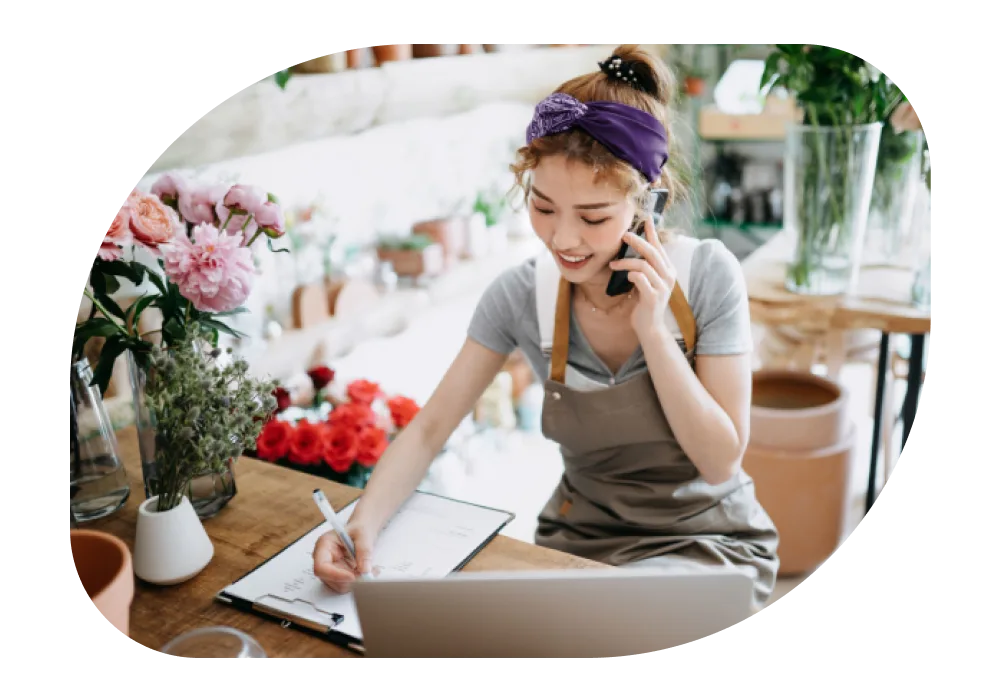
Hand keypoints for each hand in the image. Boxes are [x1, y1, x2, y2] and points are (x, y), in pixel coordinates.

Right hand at [312, 519, 375, 593]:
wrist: (361, 532)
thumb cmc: (358, 529)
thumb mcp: (363, 534)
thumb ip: (364, 551)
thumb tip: (364, 570)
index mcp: (324, 545)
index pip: (321, 567)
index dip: (335, 575)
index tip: (353, 576)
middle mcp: (323, 559)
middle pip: (330, 579)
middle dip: (350, 579)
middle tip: (368, 573)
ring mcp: (330, 569)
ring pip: (339, 585)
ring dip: (356, 581)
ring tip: (370, 569)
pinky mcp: (338, 576)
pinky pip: (347, 585)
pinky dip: (358, 581)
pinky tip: (366, 571)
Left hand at [608, 214, 676, 339]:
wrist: (650, 328)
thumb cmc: (645, 303)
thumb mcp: (646, 282)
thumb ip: (644, 267)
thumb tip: (631, 249)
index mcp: (667, 270)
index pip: (660, 247)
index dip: (652, 233)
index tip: (646, 219)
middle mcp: (668, 276)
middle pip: (652, 252)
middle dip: (637, 241)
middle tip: (623, 235)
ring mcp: (662, 287)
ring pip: (643, 265)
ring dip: (625, 262)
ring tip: (613, 264)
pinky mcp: (653, 297)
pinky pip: (640, 279)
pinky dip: (631, 274)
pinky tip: (626, 276)